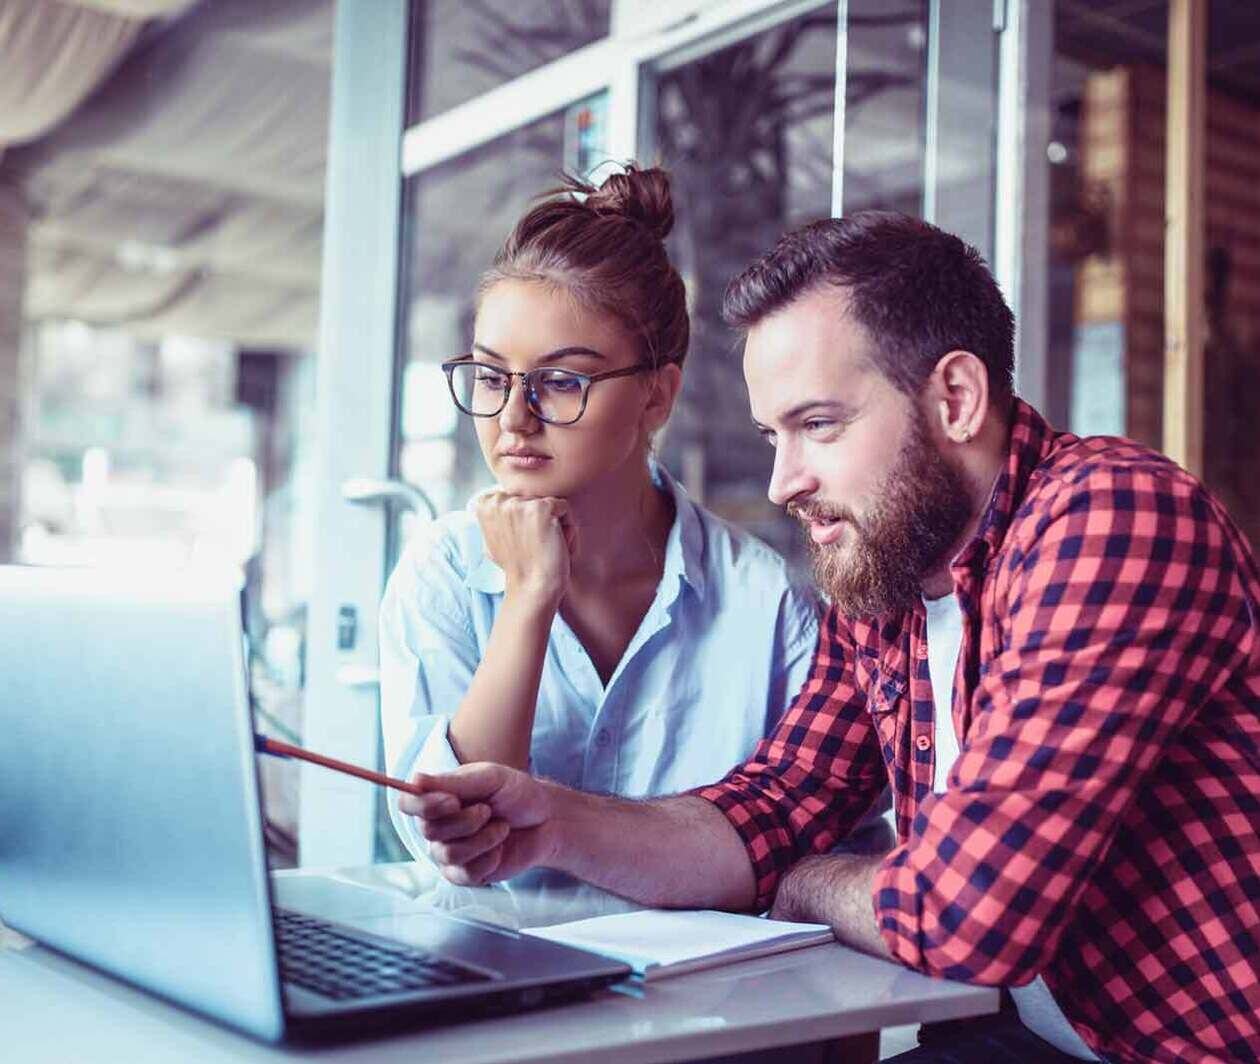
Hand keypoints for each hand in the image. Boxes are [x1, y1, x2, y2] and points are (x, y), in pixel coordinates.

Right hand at [399, 763, 555, 885]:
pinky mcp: (465, 874)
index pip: (407, 803)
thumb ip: (452, 781)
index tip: (453, 801)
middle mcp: (437, 826)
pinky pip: (465, 873)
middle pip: (428, 830)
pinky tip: (500, 848)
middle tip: (488, 810)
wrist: (545, 821)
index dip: (424, 805)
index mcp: (437, 797)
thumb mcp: (489, 778)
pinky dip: (489, 858)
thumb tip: (415, 779)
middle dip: (465, 821)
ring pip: (449, 853)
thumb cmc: (516, 793)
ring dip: (482, 839)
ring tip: (501, 827)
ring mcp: (448, 852)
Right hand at [475, 492, 575, 606]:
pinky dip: (567, 528)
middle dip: (541, 521)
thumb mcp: (493, 539)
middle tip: (535, 546)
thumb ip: (495, 518)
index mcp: (485, 505)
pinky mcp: (541, 508)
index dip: (525, 519)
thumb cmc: (517, 566)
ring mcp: (519, 503)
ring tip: (545, 547)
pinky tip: (557, 545)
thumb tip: (495, 502)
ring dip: (555, 524)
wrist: (532, 587)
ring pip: (551, 504)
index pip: (518, 497)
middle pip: (534, 499)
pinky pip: (565, 508)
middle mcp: (499, 500)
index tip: (523, 540)